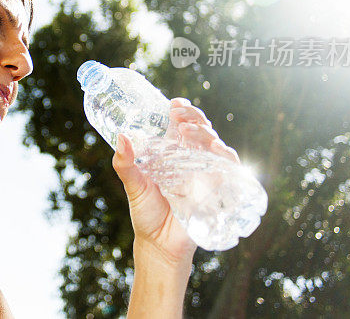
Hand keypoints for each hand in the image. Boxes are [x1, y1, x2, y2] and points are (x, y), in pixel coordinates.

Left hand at [111, 97, 239, 264]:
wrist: (159, 246)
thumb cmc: (147, 214)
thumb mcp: (133, 186)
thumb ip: (125, 164)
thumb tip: (120, 136)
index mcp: (171, 153)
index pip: (182, 124)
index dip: (182, 110)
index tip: (173, 103)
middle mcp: (191, 159)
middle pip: (201, 130)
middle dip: (194, 117)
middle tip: (179, 115)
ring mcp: (205, 173)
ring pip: (215, 144)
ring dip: (206, 133)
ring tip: (188, 130)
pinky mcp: (216, 189)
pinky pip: (229, 168)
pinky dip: (226, 156)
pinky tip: (217, 149)